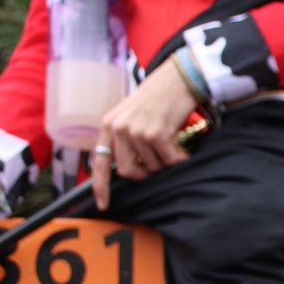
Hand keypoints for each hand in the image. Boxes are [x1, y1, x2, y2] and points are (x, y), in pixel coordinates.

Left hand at [91, 60, 197, 210]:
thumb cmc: (160, 98)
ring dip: (166, 161)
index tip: (103, 205)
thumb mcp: (133, 116)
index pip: (99, 162)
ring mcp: (136, 131)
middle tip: (158, 163)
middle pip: (127, 171)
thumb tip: (131, 168)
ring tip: (172, 143)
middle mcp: (118, 128)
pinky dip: (180, 160)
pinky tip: (184, 149)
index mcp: (109, 124)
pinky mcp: (156, 134)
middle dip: (145, 173)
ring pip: (152, 166)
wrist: (178, 78)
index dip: (100, 186)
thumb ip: (126, 139)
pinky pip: (169, 162)